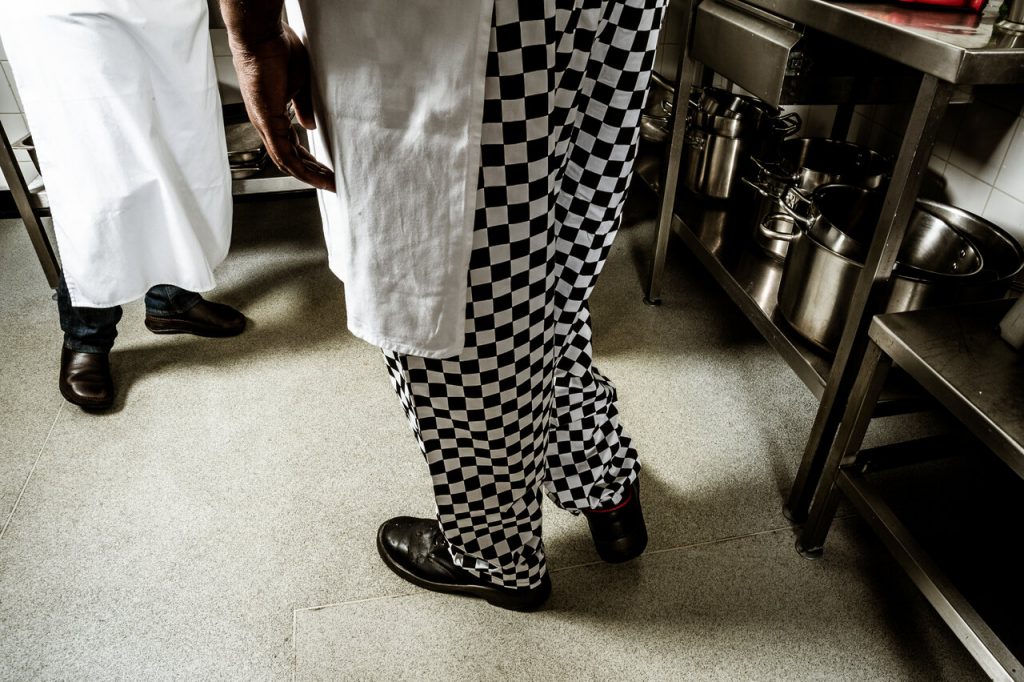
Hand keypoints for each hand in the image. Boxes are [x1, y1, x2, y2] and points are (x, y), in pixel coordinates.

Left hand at [231, 24, 335, 191]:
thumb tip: (308, 126)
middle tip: (333, 183)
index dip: (309, 162)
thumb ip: (303, 107)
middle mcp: (265, 124)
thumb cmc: (277, 51)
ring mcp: (264, 124)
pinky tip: (315, 177)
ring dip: (309, 176)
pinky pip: (283, 154)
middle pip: (289, 160)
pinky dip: (300, 168)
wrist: (262, 36)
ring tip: (329, 184)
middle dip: (313, 174)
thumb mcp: (298, 84)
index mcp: (272, 115)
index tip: (328, 170)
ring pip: (286, 162)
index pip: (291, 148)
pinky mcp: (266, 121)